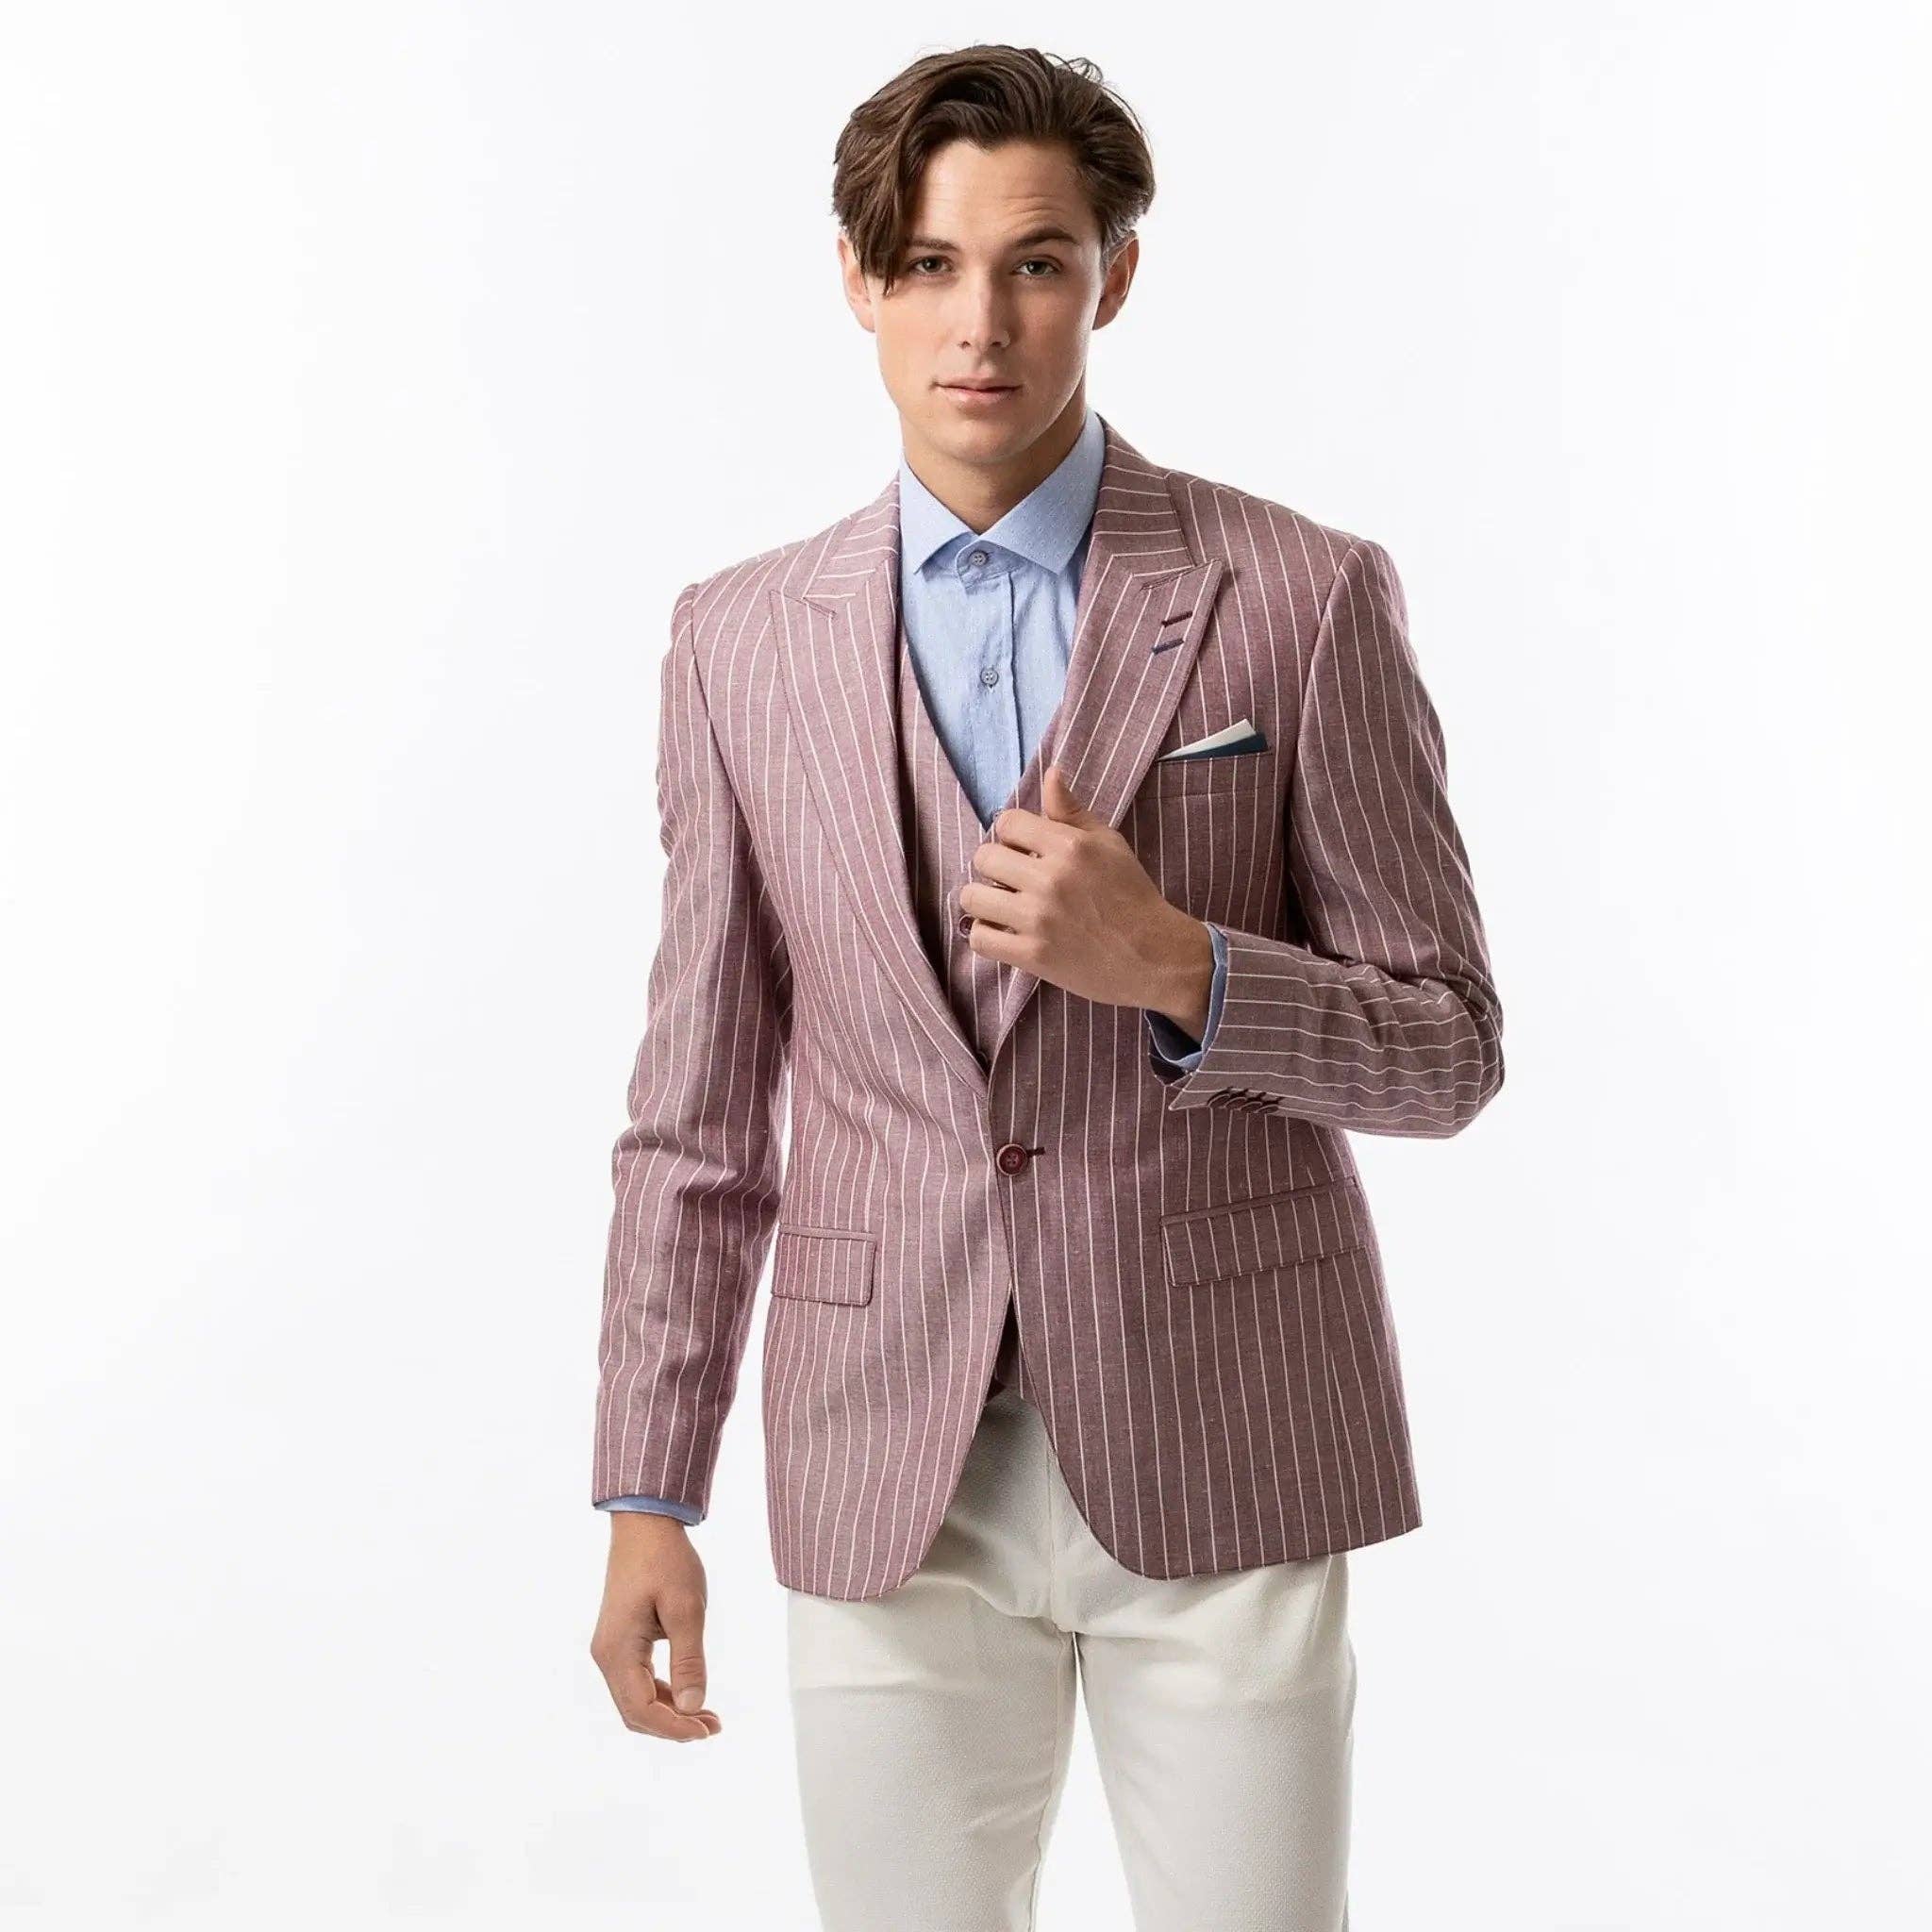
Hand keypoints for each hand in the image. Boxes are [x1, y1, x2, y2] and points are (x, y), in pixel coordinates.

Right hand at [589, 1512, 721, 1742]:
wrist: (645, 1525)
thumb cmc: (666, 1560)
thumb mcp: (686, 1609)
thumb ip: (688, 1661)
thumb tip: (693, 1708)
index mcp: (617, 1650)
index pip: (642, 1710)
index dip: (676, 1728)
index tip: (709, 1729)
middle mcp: (607, 1655)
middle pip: (635, 1713)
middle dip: (673, 1726)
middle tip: (713, 1726)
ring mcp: (611, 1648)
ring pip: (636, 1699)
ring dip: (669, 1712)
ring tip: (708, 1716)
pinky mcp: (621, 1640)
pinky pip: (638, 1681)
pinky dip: (663, 1693)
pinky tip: (689, 1694)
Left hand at [961, 764, 1214, 1036]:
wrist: (1155, 956)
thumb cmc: (1132, 895)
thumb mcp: (1109, 844)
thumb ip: (1072, 811)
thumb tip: (1050, 772)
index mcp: (1070, 846)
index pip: (1007, 822)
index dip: (1011, 835)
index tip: (1024, 851)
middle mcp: (1051, 879)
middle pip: (984, 857)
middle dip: (995, 866)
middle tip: (1013, 881)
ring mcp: (1039, 919)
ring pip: (972, 898)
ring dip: (984, 901)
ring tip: (1003, 907)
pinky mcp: (1033, 956)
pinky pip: (979, 939)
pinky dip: (987, 936)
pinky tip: (1005, 933)